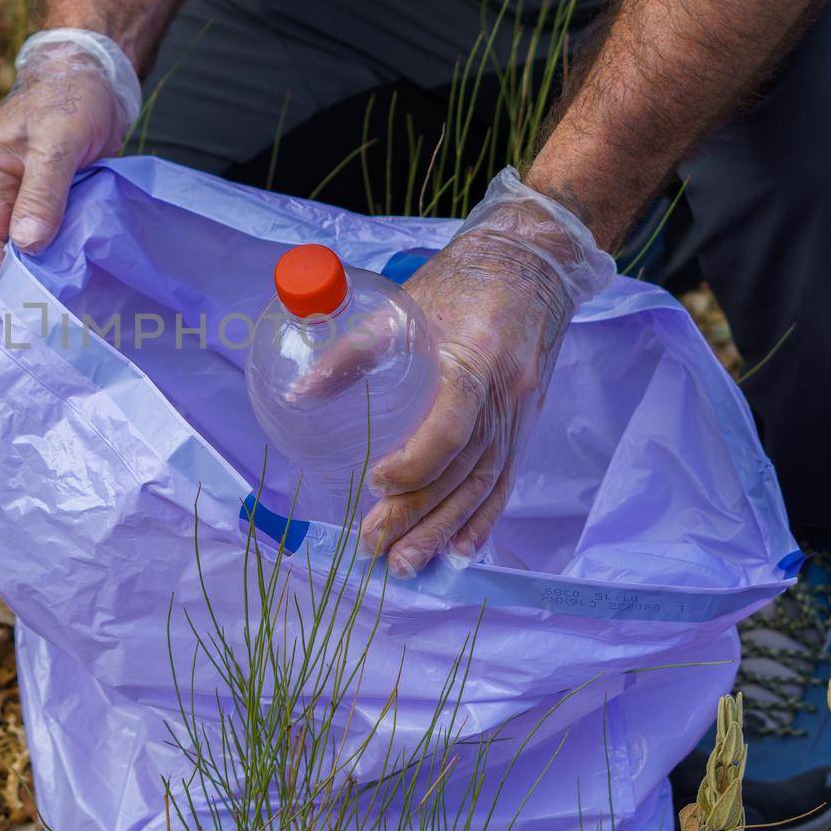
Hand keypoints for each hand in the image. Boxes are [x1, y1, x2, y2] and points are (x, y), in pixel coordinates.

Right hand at [0, 30, 140, 282]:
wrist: (95, 73)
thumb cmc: (71, 96)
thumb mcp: (58, 142)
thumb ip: (42, 192)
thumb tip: (27, 246)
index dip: (3, 274)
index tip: (35, 301)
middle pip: (2, 252)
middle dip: (29, 278)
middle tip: (61, 308)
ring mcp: (23, 200)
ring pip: (29, 250)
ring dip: (51, 268)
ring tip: (78, 297)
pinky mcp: (51, 203)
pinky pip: (52, 238)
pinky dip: (67, 254)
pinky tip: (87, 273)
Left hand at [360, 169, 615, 576]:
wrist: (531, 266)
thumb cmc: (460, 284)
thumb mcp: (403, 308)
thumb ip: (351, 353)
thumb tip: (299, 395)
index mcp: (475, 359)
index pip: (450, 427)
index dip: (414, 463)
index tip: (375, 480)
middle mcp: (505, 396)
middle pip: (462, 470)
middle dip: (417, 515)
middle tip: (374, 548)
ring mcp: (521, 415)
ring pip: (483, 485)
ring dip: (444, 530)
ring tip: (406, 565)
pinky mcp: (526, 425)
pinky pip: (506, 481)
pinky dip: (483, 520)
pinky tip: (459, 551)